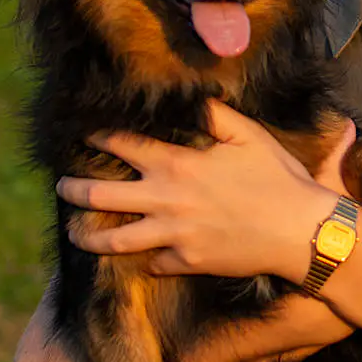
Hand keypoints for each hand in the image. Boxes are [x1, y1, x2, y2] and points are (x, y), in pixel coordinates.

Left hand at [56, 101, 352, 285]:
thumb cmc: (278, 179)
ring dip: (88, 236)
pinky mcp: (188, 263)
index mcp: (179, 164)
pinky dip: (145, 260)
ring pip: (115, 240)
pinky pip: (155, 263)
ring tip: (75, 232)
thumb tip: (195, 98)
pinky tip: (137, 258)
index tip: (85, 136)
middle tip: (62, 186)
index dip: (99, 139)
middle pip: (103, 196)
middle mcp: (168, 200)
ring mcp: (175, 235)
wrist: (299, 231)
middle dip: (74, 190)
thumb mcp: (249, 136)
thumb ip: (216, 115)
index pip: (125, 147)